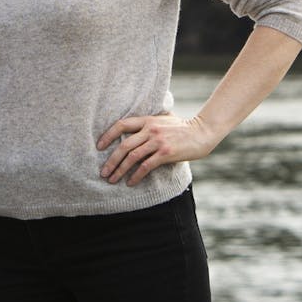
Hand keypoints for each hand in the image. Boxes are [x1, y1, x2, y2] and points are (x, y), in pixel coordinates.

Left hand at [97, 112, 219, 185]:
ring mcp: (158, 141)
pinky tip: (131, 182)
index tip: (99, 147)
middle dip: (111, 160)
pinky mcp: (166, 153)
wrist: (202, 132)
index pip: (121, 125)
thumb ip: (148, 123)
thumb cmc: (182, 128)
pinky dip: (136, 175)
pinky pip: (146, 166)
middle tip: (103, 172)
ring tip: (112, 180)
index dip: (108, 135)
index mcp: (147, 120)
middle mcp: (150, 129)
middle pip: (124, 145)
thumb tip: (132, 131)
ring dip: (120, 170)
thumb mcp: (162, 119)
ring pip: (132, 157)